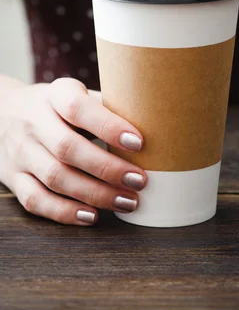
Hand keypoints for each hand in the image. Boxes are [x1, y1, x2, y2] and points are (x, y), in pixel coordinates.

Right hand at [0, 77, 145, 225]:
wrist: (4, 112)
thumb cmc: (56, 106)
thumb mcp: (77, 94)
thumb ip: (107, 107)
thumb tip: (153, 123)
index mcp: (54, 94)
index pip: (77, 108)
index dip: (108, 126)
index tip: (138, 142)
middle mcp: (32, 122)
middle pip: (67, 148)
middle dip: (108, 168)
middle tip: (139, 181)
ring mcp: (20, 152)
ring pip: (55, 178)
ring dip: (95, 194)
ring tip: (127, 201)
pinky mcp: (12, 177)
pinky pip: (36, 200)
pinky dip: (64, 212)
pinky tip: (91, 216)